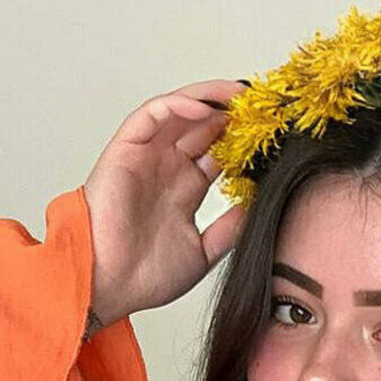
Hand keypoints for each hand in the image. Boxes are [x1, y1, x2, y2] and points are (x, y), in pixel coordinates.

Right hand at [82, 79, 248, 325]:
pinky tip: (205, 109)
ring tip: (240, 94)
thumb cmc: (144, 276)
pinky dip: (178, 105)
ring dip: (210, 98)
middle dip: (232, 112)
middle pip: (203, 125)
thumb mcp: (203, 252)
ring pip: (180, 111)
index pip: (218, 151)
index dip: (243, 138)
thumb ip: (228, 228)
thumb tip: (257, 207)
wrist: (108, 286)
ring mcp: (147, 157)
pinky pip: (152, 115)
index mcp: (184, 189)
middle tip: (262, 105)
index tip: (272, 132)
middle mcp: (166, 168)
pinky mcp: (125, 150)